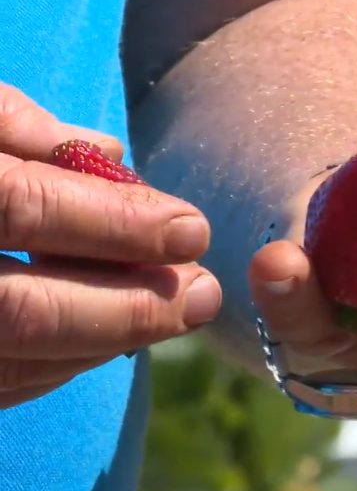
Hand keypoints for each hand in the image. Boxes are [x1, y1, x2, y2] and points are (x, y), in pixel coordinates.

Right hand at [0, 85, 221, 407]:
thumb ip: (9, 124)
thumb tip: (104, 150)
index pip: (21, 206)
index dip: (116, 222)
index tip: (192, 228)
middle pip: (23, 309)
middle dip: (128, 306)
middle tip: (204, 294)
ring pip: (8, 360)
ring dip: (103, 343)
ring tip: (173, 314)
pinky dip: (52, 367)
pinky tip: (103, 341)